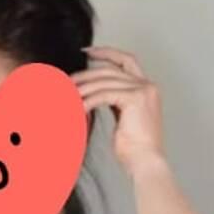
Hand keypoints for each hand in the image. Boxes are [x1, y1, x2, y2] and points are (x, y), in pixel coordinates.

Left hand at [71, 46, 164, 174]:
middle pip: (110, 70)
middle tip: (67, 80)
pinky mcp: (135, 99)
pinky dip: (88, 101)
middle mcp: (147, 85)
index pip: (126, 60)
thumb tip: (92, 94)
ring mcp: (143, 90)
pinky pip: (104, 94)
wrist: (146, 162)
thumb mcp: (122, 118)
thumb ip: (112, 102)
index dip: (106, 53)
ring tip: (66, 95)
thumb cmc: (134, 149)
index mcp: (147, 88)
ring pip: (104, 81)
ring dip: (82, 88)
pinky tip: (76, 108)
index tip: (87, 51)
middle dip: (86, 74)